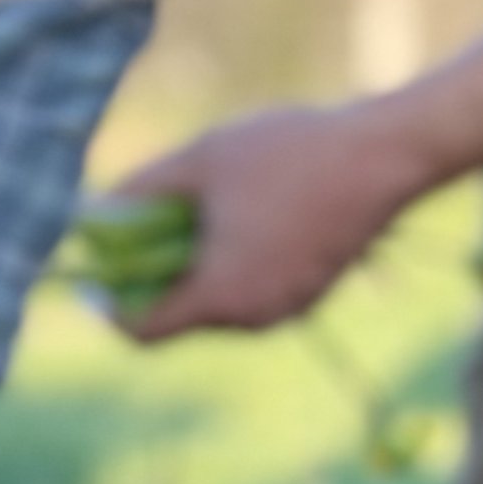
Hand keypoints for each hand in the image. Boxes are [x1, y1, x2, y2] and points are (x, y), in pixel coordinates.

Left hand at [114, 101, 434, 342]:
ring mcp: (285, 312)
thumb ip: (143, 189)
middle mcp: (251, 320)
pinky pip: (254, 289)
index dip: (112, 304)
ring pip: (219, 302)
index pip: (142, 331)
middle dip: (159, 274)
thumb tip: (97, 212)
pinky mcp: (309, 296)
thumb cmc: (289, 153)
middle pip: (180, 316)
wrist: (385, 155)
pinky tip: (251, 210)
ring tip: (211, 204)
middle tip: (155, 220)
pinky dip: (236, 263)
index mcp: (219, 297)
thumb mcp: (202, 158)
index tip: (101, 271)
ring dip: (200, 265)